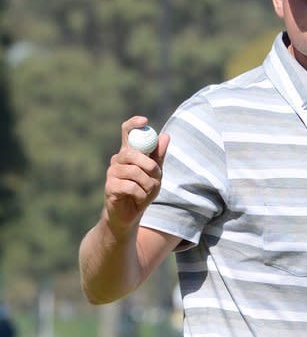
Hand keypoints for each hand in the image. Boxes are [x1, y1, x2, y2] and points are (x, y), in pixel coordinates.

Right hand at [104, 116, 169, 235]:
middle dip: (149, 165)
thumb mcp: (155, 174)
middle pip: (132, 153)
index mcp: (129, 153)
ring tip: (147, 192)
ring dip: (148, 184)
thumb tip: (165, 136)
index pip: (127, 131)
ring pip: (134, 172)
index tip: (144, 120)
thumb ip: (159, 156)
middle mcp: (117, 160)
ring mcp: (112, 173)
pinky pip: (131, 186)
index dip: (134, 123)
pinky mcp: (110, 187)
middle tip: (157, 175)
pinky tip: (138, 199)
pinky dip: (141, 195)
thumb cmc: (143, 192)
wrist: (130, 215)